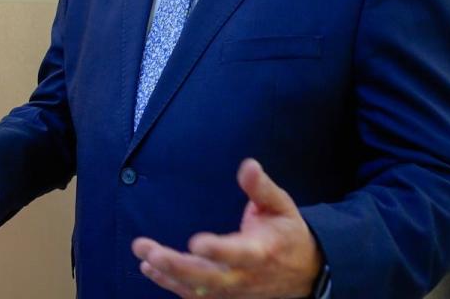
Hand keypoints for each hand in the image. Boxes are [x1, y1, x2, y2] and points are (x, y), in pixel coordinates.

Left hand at [131, 159, 321, 297]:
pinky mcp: (225, 297)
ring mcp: (234, 291)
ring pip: (198, 290)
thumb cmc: (287, 232)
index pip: (238, 254)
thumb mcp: (281, 206)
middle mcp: (245, 276)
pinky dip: (170, 284)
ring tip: (144, 257)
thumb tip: (248, 165)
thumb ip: (261, 188)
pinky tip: (149, 268)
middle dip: (177, 266)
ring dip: (168, 275)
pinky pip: (195, 296)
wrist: (305, 272)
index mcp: (261, 251)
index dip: (218, 250)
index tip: (196, 242)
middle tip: (149, 251)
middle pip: (209, 278)